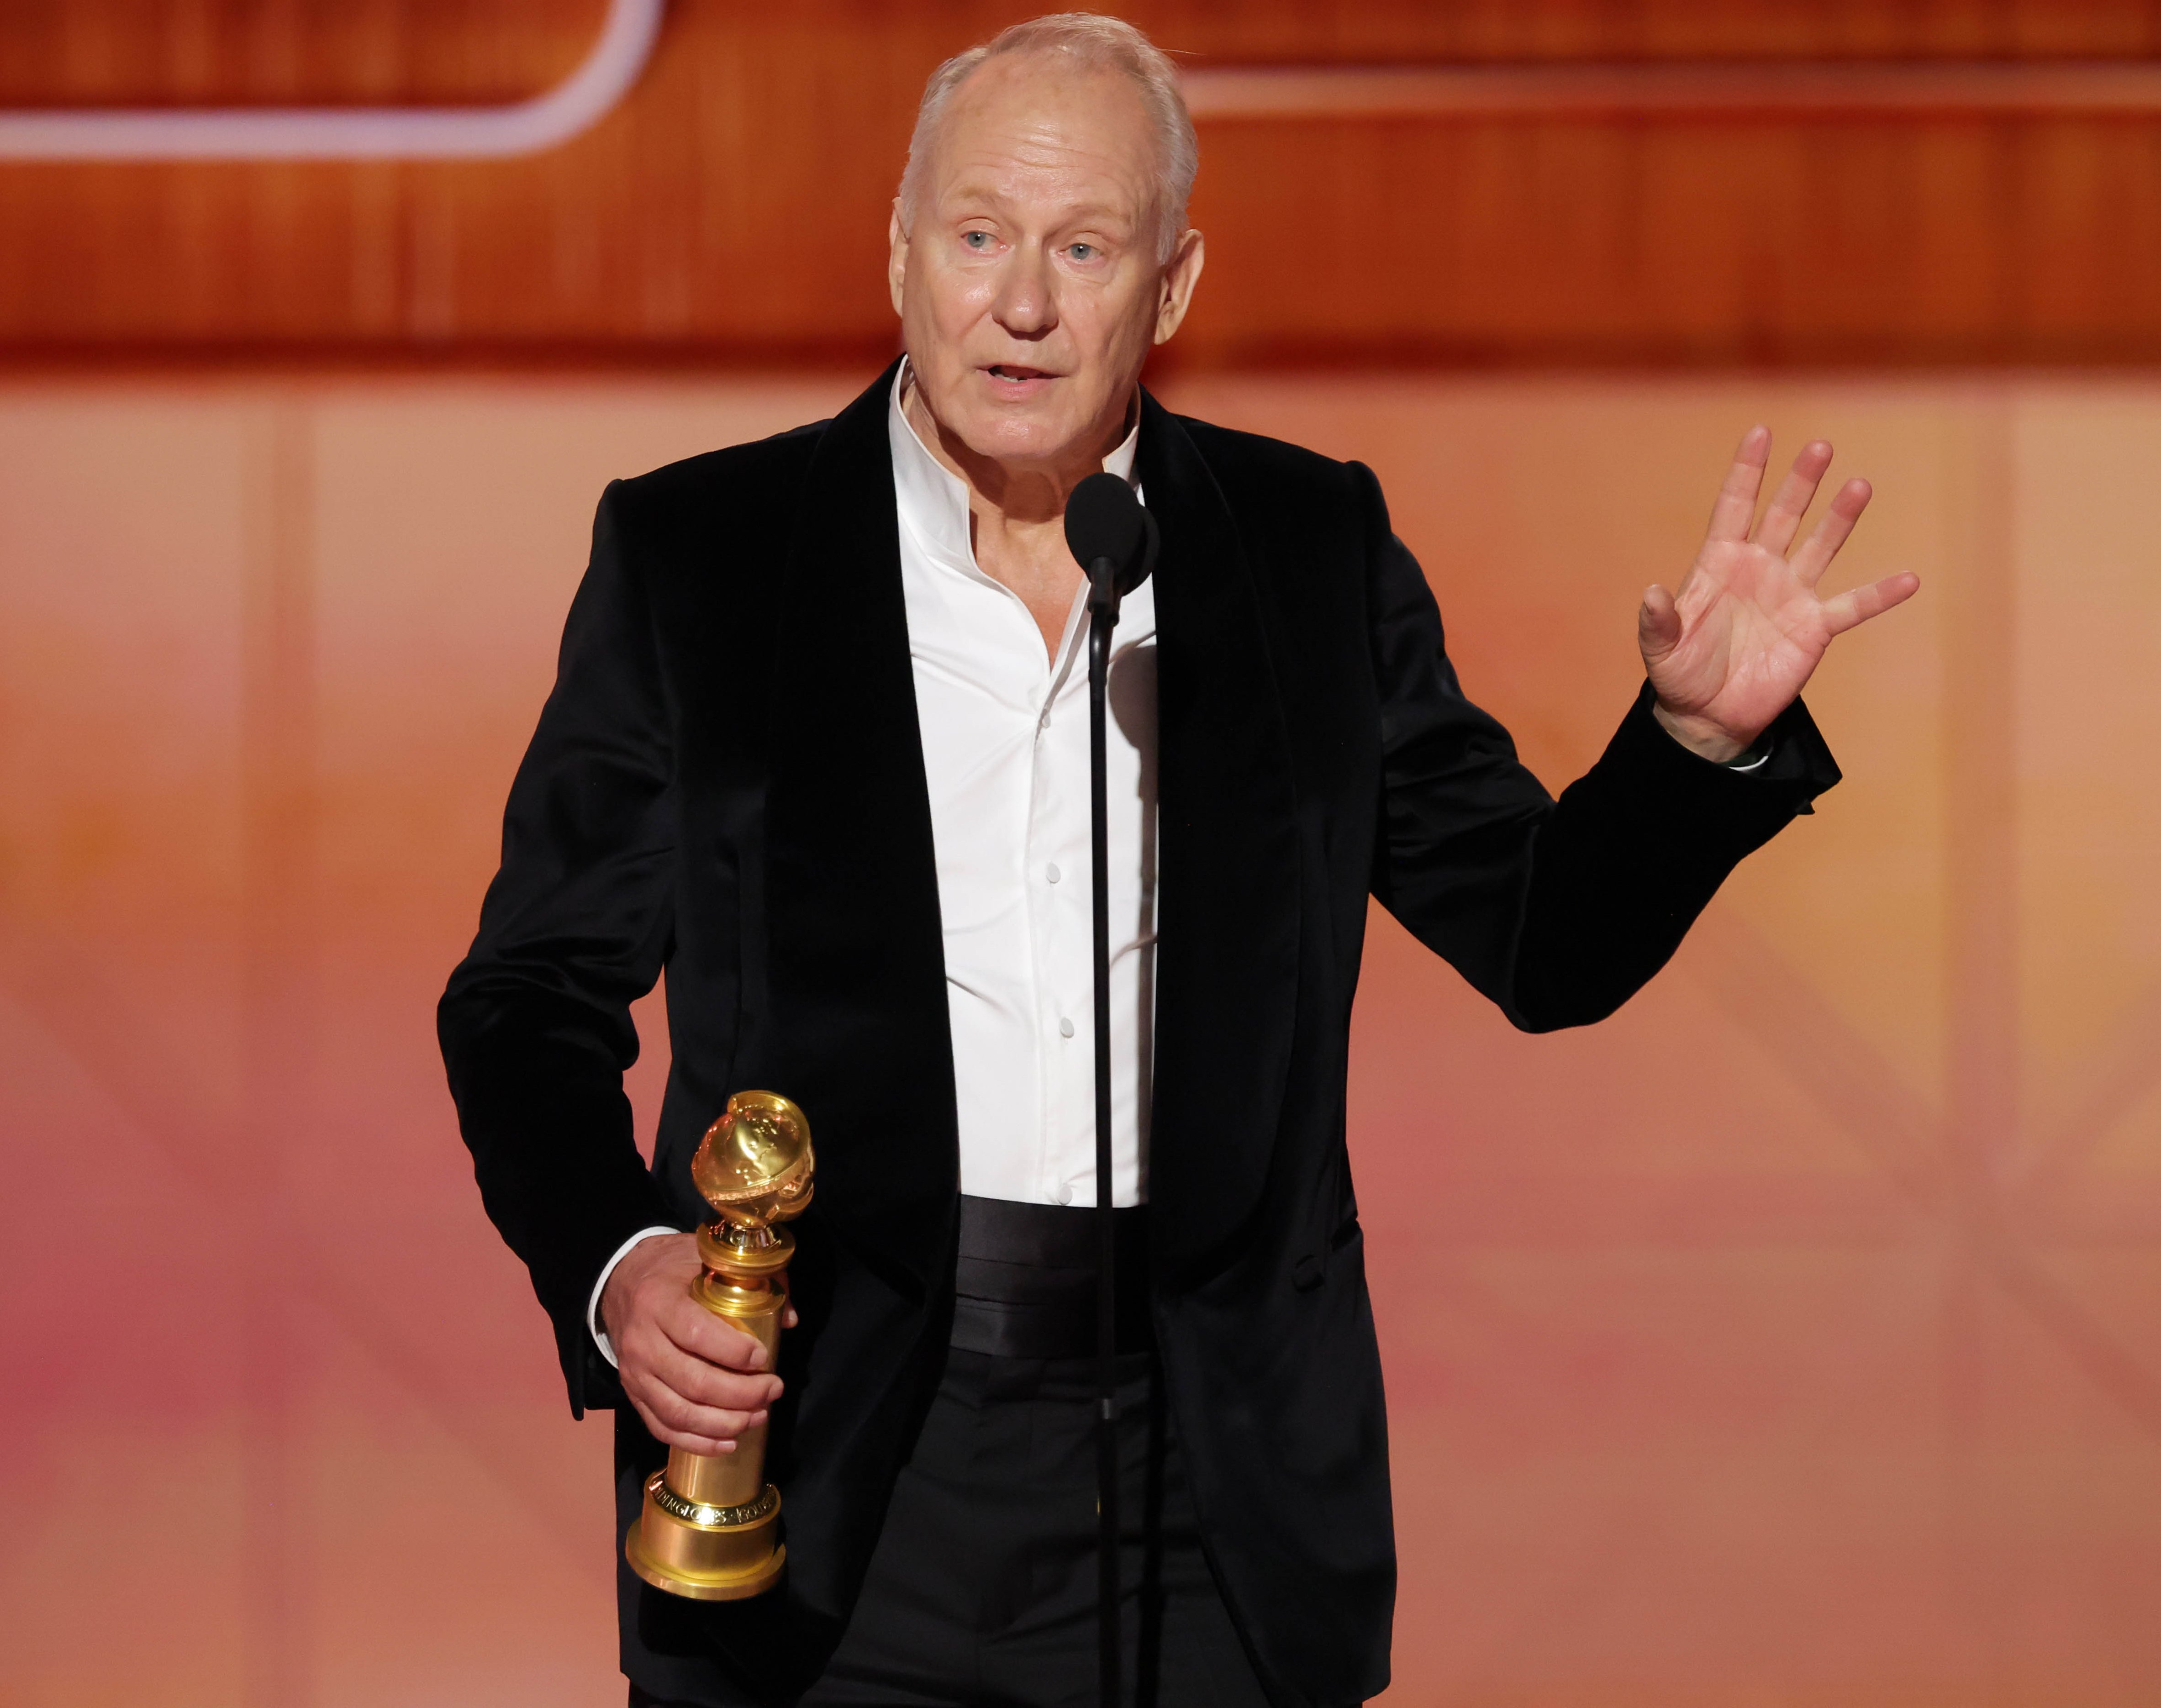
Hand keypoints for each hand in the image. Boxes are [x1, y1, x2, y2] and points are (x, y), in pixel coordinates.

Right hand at [600, 1232, 790, 1454]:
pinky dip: (697, 1442)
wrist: (622, 1282)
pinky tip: (729, 1442)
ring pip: (679, 1412)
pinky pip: (663, 1427)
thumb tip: (790, 1320)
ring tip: (759, 1416)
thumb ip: (753, 1280)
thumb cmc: (674, 1270)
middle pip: (693, 1381)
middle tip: (774, 1390)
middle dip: (741, 1394)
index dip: (734, 1352)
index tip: (764, 1358)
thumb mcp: (708, 1259)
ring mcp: (634, 1374)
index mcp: (659, 1302)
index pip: (697, 1334)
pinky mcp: (633, 1394)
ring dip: (724, 1423)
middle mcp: (642, 1342)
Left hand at [1640, 426, 1918, 761]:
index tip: (1760, 432)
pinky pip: (1852, 607)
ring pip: (1820, 547)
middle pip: (1783, 515)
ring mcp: (1790, 596)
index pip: (1734, 507)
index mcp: (1720, 564)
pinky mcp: (1813, 628)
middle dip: (1801, 482)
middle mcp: (1760, 570)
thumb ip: (1658, 621)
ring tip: (1860, 486)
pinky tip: (1908, 580)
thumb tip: (1652, 592)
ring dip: (1840, 519)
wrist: (1708, 716)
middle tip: (1820, 446)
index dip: (1746, 471)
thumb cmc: (1680, 675)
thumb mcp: (1660, 649)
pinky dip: (1879, 595)